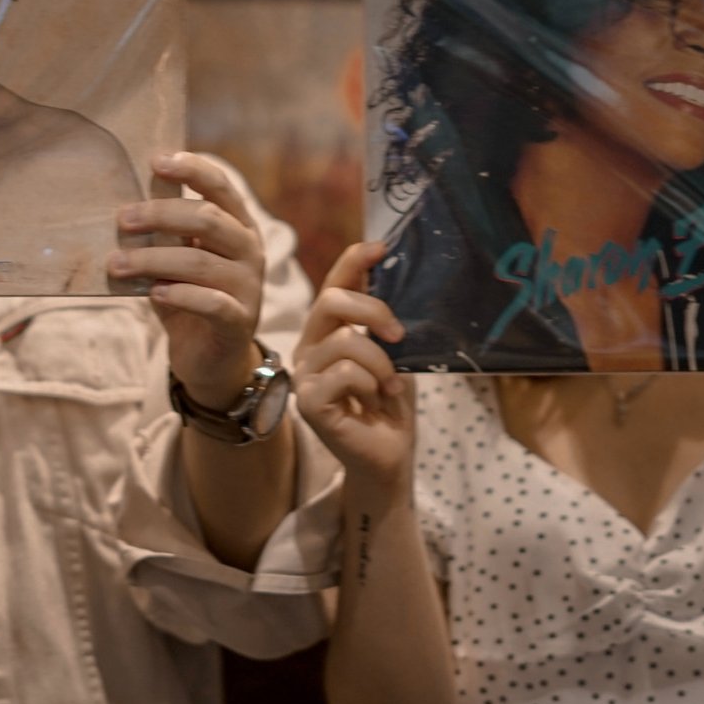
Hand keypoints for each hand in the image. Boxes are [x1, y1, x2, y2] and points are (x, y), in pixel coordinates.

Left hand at [112, 152, 266, 407]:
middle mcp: (250, 250)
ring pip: (201, 262)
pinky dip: (180, 295)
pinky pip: (212, 303)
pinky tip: (153, 294)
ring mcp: (249, 287)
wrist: (211, 360)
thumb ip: (163, 230)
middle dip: (161, 215)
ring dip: (153, 260)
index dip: (192, 169)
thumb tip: (130, 192)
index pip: (220, 186)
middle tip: (122, 219)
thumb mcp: (174, 258)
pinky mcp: (240, 321)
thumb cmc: (188, 298)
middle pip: (208, 220)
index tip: (155, 161)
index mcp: (237, 226)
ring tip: (116, 264)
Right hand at [293, 243, 415, 498]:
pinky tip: (375, 400)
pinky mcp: (308, 403)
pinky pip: (343, 374)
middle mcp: (309, 349)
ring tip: (391, 385)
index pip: (334, 285)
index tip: (382, 247)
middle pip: (330, 303)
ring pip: (344, 342)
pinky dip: (369, 383)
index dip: (353, 261)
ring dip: (380, 363)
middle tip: (399, 335)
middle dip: (373, 311)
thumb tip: (389, 270)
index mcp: (327, 332)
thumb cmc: (390, 403)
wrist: (389, 455)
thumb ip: (382, 319)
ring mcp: (304, 376)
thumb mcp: (393, 352)